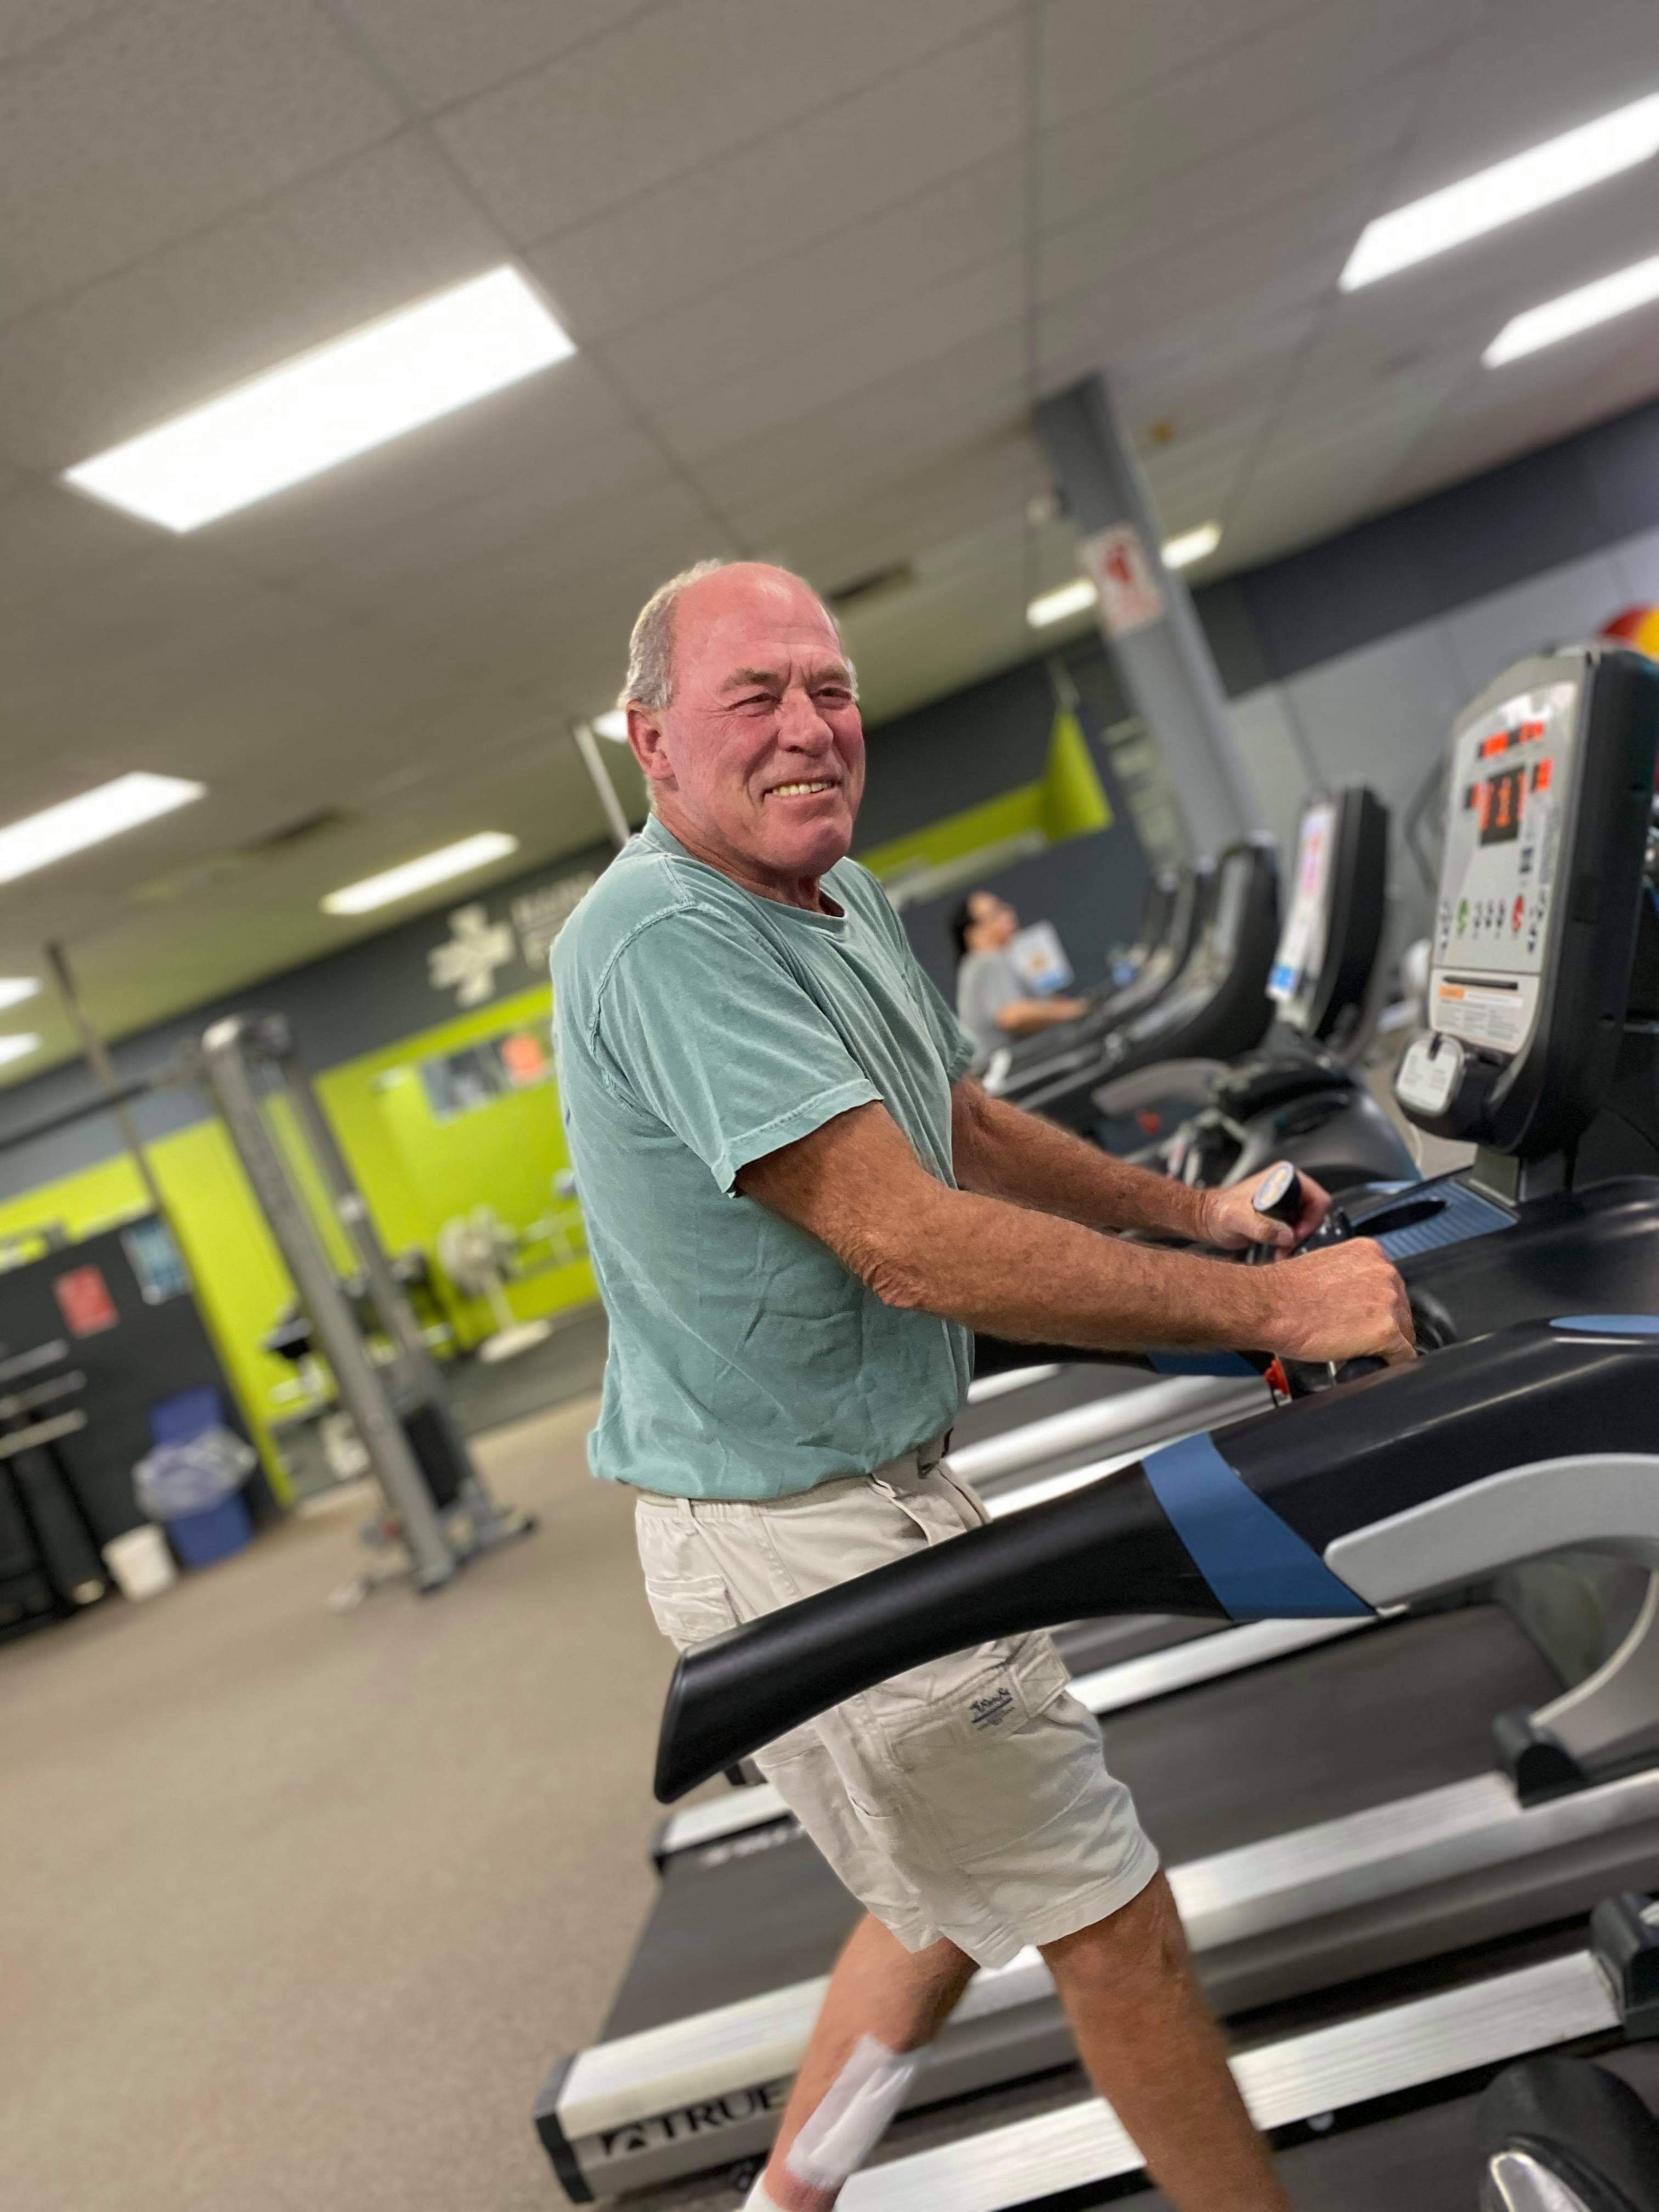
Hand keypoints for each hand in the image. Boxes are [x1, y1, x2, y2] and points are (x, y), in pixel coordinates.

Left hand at [1201, 1167, 1331, 1252]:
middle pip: (1314, 1213)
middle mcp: (1287, 1186)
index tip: (1296, 1235)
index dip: (1311, 1219)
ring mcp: (1285, 1201)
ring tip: (1280, 1251)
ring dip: (1296, 1241)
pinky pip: (1297, 1230)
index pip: (1316, 1197)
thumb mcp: (1236, 1218)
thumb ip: (1260, 1226)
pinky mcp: (1281, 1215)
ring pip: (1307, 1224)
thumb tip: (1286, 1235)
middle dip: (1302, 1233)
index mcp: (1282, 1177)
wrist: (1206, 1220)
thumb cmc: (1216, 1212)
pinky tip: (1278, 1251)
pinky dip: (1290, 1243)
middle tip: (1286, 1246)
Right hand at [1260, 1240, 1415, 1364]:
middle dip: (1382, 1324)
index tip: (1363, 1316)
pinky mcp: (1386, 1331)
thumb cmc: (1284, 1291)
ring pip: (1404, 1333)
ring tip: (1352, 1345)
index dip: (1377, 1307)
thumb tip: (1358, 1298)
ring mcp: (1388, 1301)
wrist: (1267, 1306)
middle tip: (1353, 1334)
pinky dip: (1388, 1362)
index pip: (1391, 1286)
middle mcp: (1384, 1272)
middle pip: (1402, 1309)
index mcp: (1370, 1252)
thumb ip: (1351, 1276)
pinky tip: (1366, 1359)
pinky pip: (1403, 1356)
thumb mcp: (1325, 1267)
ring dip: (1383, 1344)